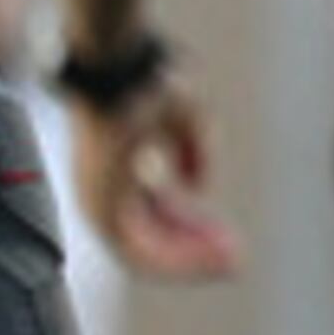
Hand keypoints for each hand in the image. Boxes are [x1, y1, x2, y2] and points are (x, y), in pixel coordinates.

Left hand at [63, 64, 242, 281]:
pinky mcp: (102, 211)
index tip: (228, 238)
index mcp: (117, 173)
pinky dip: (179, 260)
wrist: (123, 70)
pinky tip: (213, 259)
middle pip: (153, 238)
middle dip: (197, 251)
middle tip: (235, 261)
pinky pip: (140, 253)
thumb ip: (190, 153)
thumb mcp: (182, 120)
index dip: (193, 229)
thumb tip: (197, 186)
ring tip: (230, 264)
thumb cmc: (146, 84)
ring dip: (192, 262)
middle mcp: (103, 193)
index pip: (155, 214)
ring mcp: (98, 204)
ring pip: (147, 254)